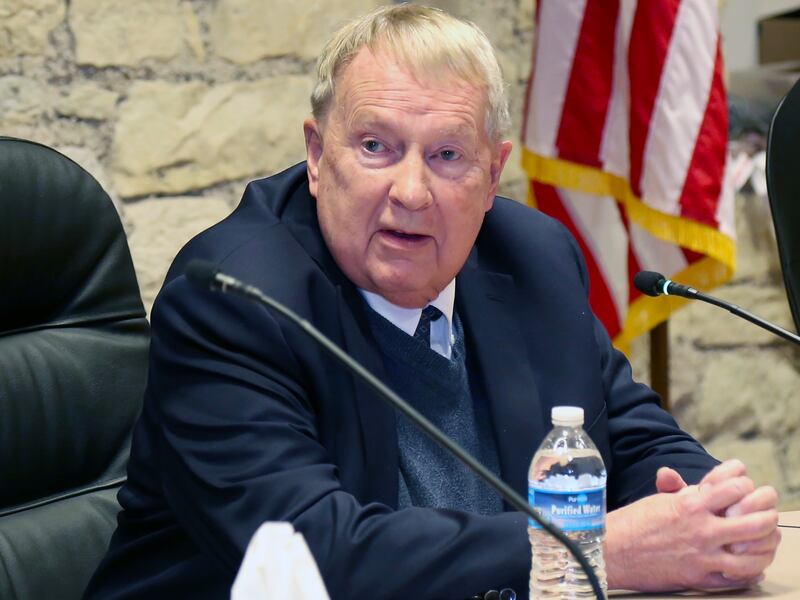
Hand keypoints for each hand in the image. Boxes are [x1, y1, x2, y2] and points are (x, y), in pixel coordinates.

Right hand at [605, 461, 779, 590]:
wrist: (613, 551)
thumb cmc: (632, 523)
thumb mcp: (658, 499)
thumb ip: (680, 489)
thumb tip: (693, 480)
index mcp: (689, 504)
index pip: (734, 487)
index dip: (744, 481)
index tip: (744, 482)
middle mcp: (701, 529)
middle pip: (753, 520)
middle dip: (767, 513)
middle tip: (768, 511)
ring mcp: (703, 556)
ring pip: (753, 553)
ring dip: (766, 544)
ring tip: (767, 538)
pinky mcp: (699, 578)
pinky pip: (738, 578)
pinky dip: (751, 571)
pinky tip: (753, 564)